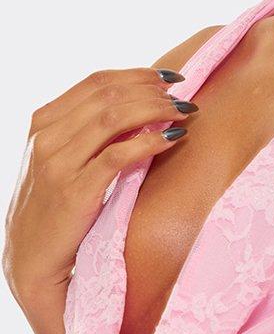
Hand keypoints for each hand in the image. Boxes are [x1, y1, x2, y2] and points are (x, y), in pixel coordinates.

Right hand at [3, 65, 193, 304]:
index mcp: (42, 122)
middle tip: (183, 96)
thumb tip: (141, 109)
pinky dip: (150, 142)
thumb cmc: (56, 210)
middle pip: (108, 94)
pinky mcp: (75, 190)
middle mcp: (46, 137)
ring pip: (114, 117)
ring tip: (183, 113)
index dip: (137, 74)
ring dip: (155, 110)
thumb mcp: (64, 161)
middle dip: (152, 90)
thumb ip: (90, 134)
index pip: (96, 81)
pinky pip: (118, 155)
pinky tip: (172, 138)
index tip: (170, 78)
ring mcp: (57, 163)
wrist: (31, 259)